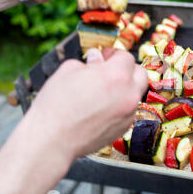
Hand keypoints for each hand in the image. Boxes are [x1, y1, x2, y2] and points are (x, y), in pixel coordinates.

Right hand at [23, 48, 147, 161]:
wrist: (52, 140)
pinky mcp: (124, 128)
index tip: (104, 56)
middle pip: (140, 74)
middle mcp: (128, 94)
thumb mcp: (68, 72)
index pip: (126, 57)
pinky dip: (120, 105)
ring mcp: (129, 113)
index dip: (113, 54)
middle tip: (110, 70)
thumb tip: (97, 58)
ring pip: (135, 94)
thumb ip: (89, 62)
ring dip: (125, 88)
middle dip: (127, 69)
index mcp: (117, 75)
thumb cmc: (56, 105)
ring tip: (104, 90)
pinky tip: (101, 107)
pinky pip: (128, 110)